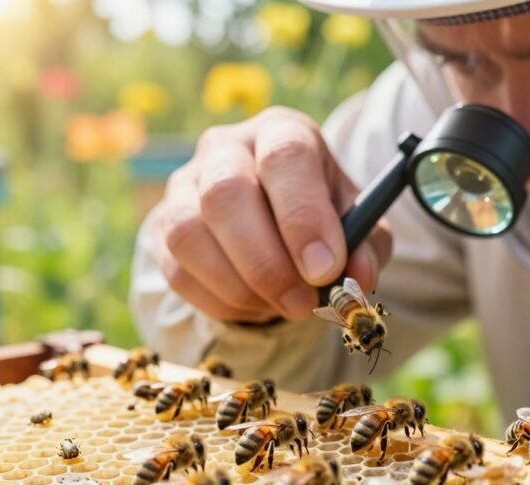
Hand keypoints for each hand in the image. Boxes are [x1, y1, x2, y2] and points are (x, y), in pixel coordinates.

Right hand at [149, 107, 392, 322]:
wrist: (276, 220)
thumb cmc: (322, 216)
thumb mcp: (359, 223)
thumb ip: (366, 245)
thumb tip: (358, 277)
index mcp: (282, 132)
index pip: (284, 158)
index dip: (303, 217)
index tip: (324, 270)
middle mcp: (226, 147)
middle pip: (226, 194)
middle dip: (266, 263)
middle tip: (302, 303)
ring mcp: (185, 184)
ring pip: (190, 234)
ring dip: (239, 286)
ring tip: (280, 306)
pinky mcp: (163, 225)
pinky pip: (177, 270)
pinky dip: (219, 301)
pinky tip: (253, 306)